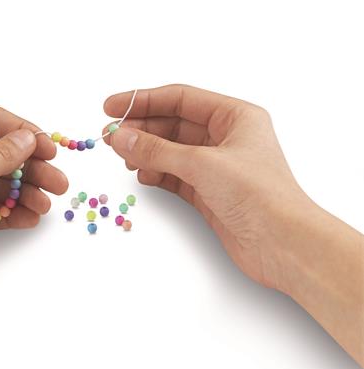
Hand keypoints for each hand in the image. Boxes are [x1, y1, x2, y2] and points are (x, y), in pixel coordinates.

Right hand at [104, 84, 307, 290]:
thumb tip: (120, 137)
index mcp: (235, 117)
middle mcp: (226, 138)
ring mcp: (217, 166)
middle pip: (173, 125)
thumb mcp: (202, 164)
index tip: (112, 107)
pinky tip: (143, 176)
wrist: (282, 244)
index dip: (144, 100)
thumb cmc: (258, 195)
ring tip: (124, 157)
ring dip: (146, 153)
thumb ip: (157, 150)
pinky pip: (175, 176)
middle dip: (141, 130)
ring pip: (171, 151)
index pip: (181, 99)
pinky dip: (157, 174)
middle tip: (110, 137)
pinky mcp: (209, 192)